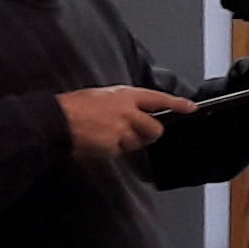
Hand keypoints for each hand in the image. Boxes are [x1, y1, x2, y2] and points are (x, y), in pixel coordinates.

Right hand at [63, 85, 196, 156]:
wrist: (57, 120)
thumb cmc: (74, 106)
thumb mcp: (102, 96)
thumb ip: (123, 104)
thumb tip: (134, 114)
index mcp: (125, 95)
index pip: (159, 99)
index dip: (177, 104)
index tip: (191, 108)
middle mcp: (128, 111)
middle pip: (155, 129)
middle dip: (149, 134)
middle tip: (135, 133)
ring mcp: (122, 129)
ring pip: (138, 143)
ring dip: (128, 143)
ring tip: (108, 135)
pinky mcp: (114, 145)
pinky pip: (122, 152)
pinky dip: (114, 150)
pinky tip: (100, 142)